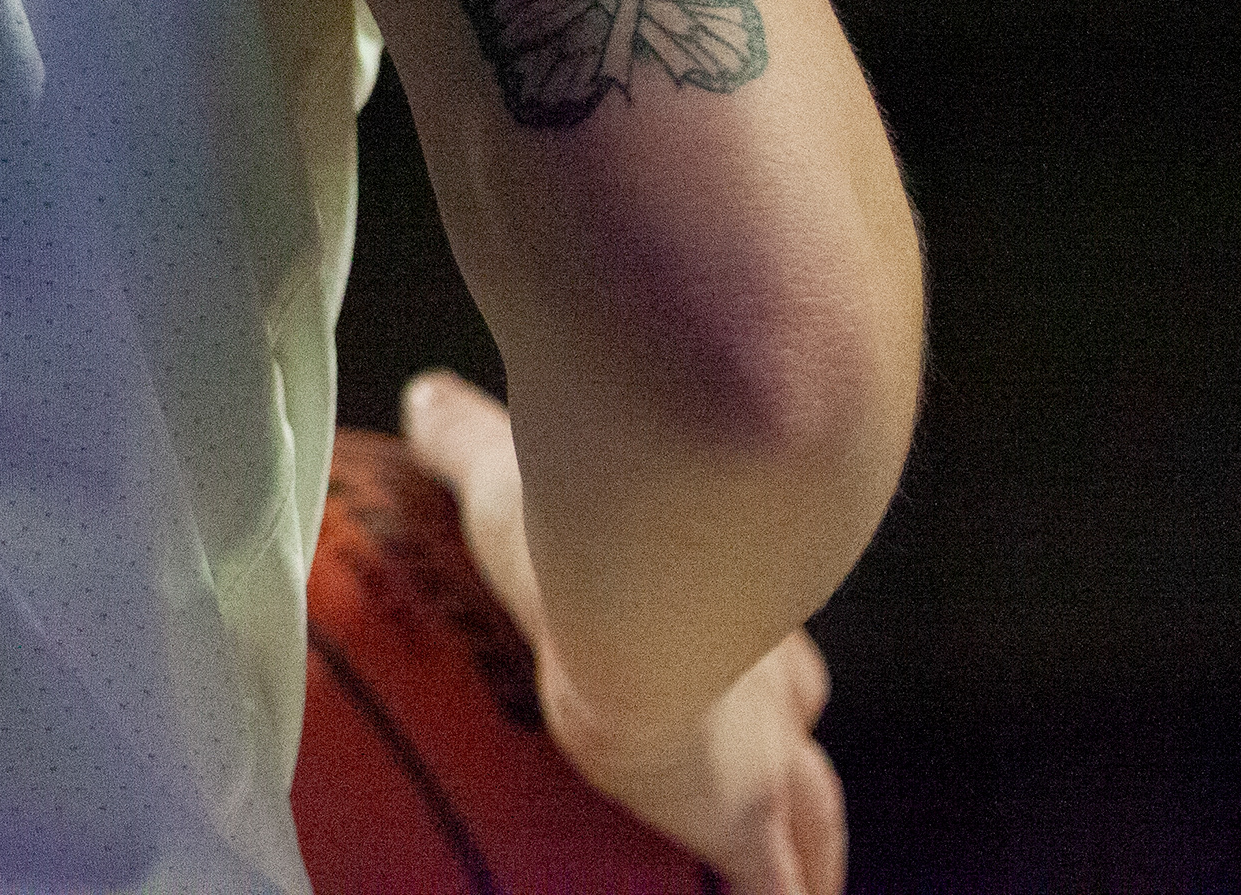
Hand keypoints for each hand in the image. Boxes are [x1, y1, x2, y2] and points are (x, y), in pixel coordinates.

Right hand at [400, 370, 846, 894]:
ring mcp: (766, 756)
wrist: (661, 541)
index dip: (761, 690)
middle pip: (804, 757)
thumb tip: (429, 396)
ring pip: (812, 834)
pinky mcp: (746, 817)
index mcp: (729, 603)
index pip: (765, 661)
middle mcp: (768, 684)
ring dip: (799, 863)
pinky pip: (773, 894)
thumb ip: (470, 436)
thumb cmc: (591, 492)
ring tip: (771, 890)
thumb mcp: (508, 467)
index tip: (742, 704)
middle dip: (792, 790)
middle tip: (762, 823)